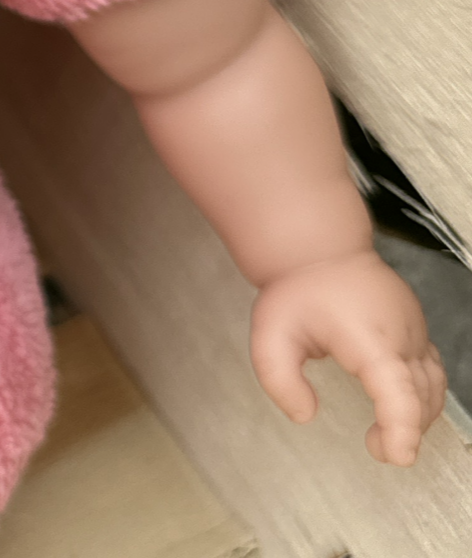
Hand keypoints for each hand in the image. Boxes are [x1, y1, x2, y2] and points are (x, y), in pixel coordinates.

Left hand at [251, 248, 446, 465]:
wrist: (318, 248)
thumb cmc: (296, 292)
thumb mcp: (270, 336)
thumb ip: (280, 380)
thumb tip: (306, 415)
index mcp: (369, 338)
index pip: (398, 391)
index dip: (402, 428)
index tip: (396, 456)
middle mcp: (401, 335)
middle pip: (421, 398)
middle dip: (406, 431)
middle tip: (376, 447)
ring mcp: (415, 330)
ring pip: (433, 387)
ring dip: (417, 418)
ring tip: (385, 434)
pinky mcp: (417, 329)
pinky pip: (433, 371)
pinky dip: (424, 398)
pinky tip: (401, 407)